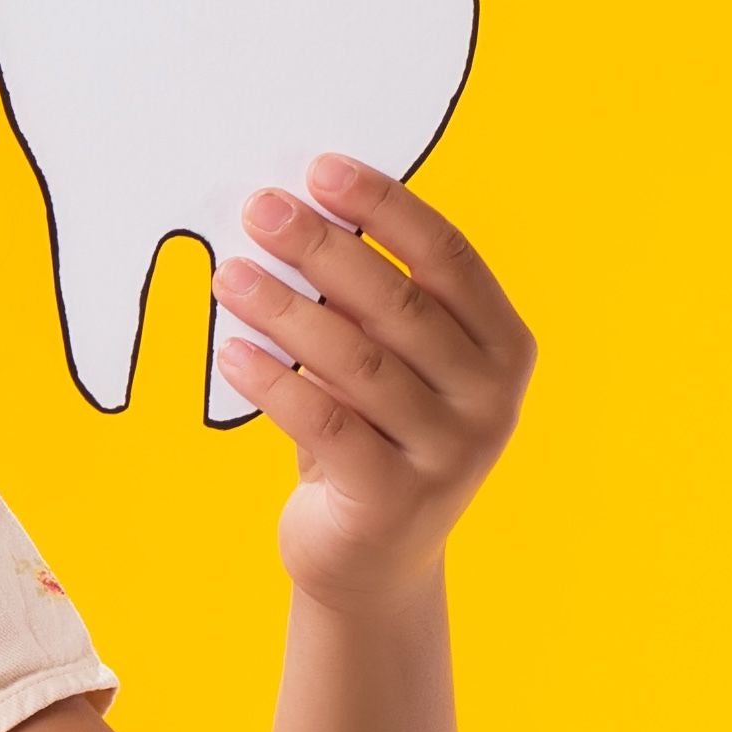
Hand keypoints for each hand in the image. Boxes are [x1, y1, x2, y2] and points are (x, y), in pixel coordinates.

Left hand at [215, 155, 535, 610]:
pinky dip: (274, 384)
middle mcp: (489, 398)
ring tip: (229, 275)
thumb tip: (296, 215)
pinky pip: (326, 425)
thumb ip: (368, 302)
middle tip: (259, 210)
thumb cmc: (375, 435)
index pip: (449, 257)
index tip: (322, 170)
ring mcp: (449, 453)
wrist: (373, 561)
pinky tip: (231, 352)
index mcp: (503, 345)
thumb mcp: (387, 363)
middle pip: (399, 303)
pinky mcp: (394, 500)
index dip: (386, 208)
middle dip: (323, 249)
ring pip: (358, 363)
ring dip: (286, 311)